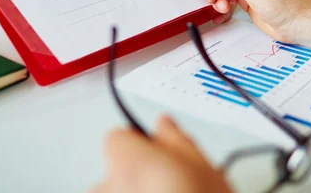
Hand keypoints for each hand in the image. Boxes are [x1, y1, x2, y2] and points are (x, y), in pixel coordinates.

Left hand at [93, 116, 231, 192]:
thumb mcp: (203, 165)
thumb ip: (176, 138)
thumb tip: (164, 125)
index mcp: (128, 161)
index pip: (118, 135)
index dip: (142, 141)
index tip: (161, 148)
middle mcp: (108, 186)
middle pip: (118, 165)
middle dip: (141, 168)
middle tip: (176, 178)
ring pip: (120, 189)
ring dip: (138, 189)